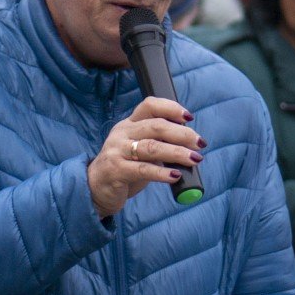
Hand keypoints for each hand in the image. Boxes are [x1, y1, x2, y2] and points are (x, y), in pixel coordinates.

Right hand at [87, 97, 203, 218]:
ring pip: (151, 147)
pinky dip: (162, 172)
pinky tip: (175, 176)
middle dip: (182, 134)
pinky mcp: (116, 170)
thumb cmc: (124, 169)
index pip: (150, 106)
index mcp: (129, 124)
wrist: (96, 189)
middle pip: (155, 126)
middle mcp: (122, 133)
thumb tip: (191, 145)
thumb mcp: (141, 152)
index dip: (171, 108)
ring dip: (177, 153)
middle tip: (199, 144)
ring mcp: (117, 151)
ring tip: (194, 159)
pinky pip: (143, 170)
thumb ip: (160, 144)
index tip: (189, 117)